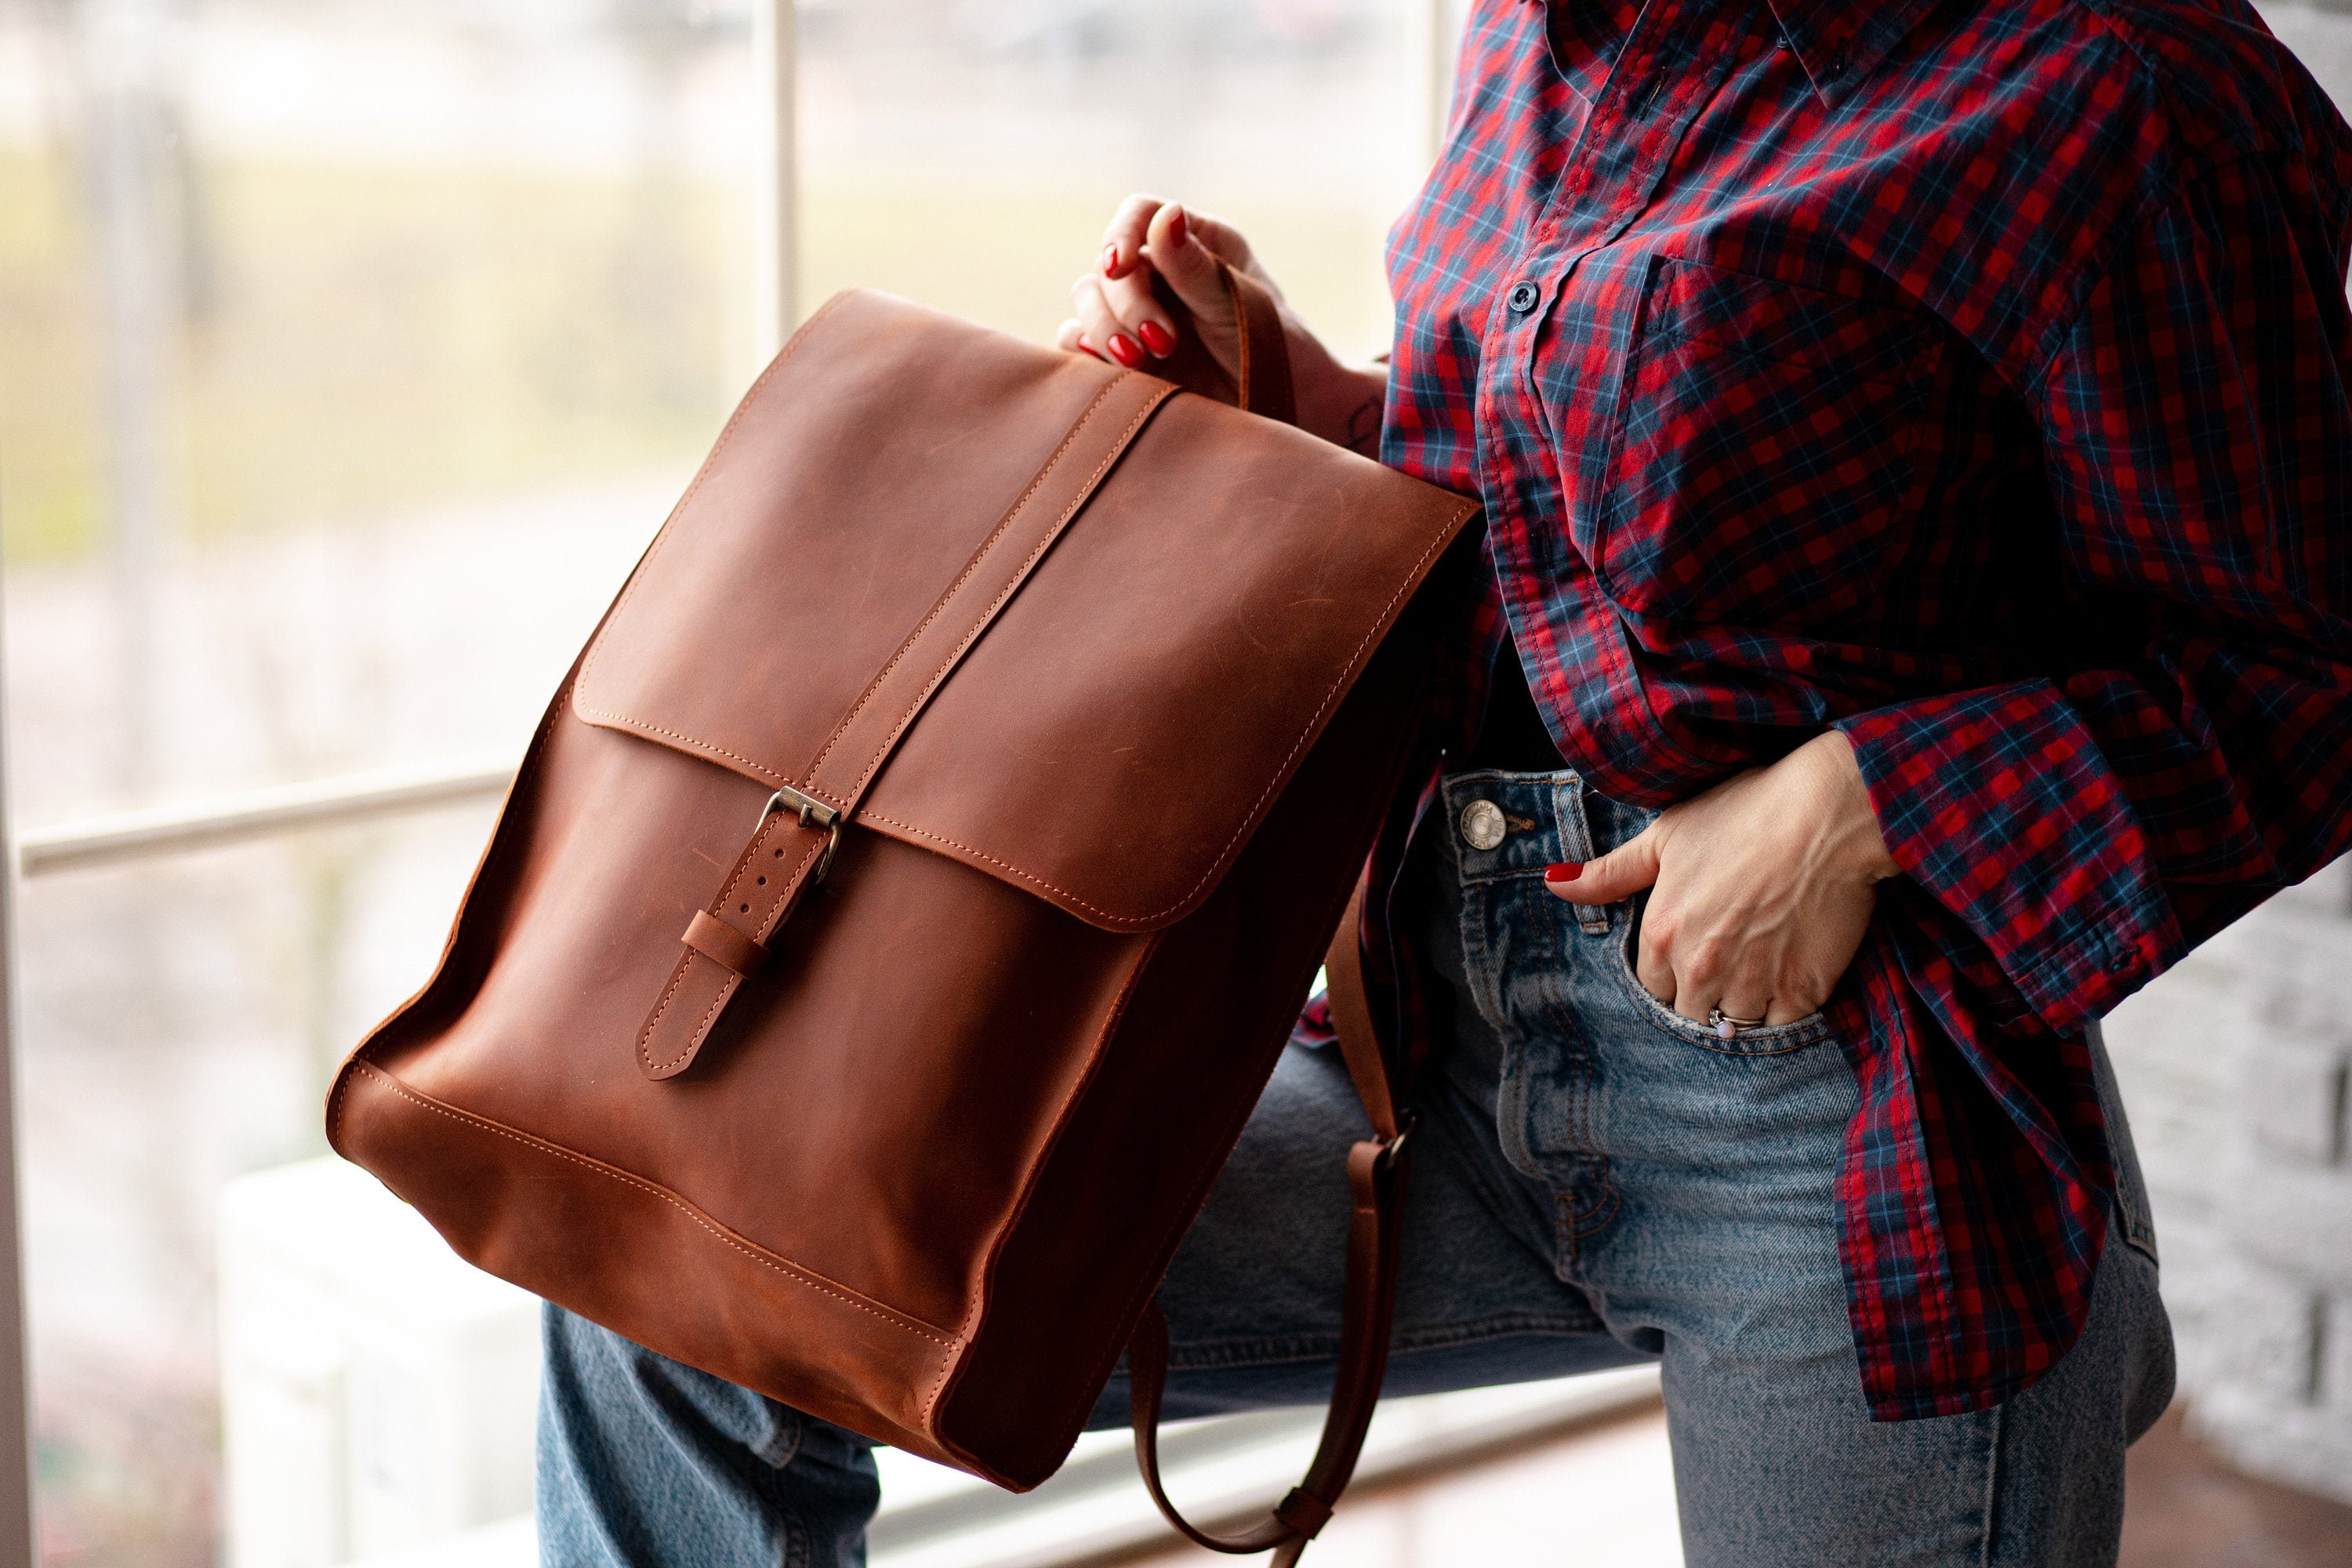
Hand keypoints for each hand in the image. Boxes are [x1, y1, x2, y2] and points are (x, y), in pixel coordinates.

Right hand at [1055, 194, 1386, 454]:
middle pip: (1109, 267)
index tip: (1118, 267)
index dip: (1121, 234)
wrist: (1287, 411)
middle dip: (1126, 306)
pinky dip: (1085, 354)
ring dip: (1103, 331)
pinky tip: (1115, 370)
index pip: (1140, 214)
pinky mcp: (1124, 355)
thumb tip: (1165, 216)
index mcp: (1197, 242)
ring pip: (1088, 303)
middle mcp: (1161, 271)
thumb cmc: (1275, 349)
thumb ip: (1196, 267)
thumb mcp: (1237, 306)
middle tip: (1162, 345)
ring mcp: (1139, 313)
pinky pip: (1079, 343)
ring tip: (1140, 364)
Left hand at [1545, 732, 1898, 1026]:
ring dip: (1743, 1003)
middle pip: (1689, 1010)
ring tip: (1763, 962)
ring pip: (1733, 1022)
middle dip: (1702, 991)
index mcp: (1661, 933)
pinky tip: (1791, 974)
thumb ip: (1609, 873)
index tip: (1696, 947)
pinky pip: (1780, 1026)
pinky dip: (1783, 1009)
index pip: (1651, 984)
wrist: (1827, 814)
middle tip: (1732, 955)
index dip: (1672, 969)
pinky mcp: (1801, 990)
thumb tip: (1554, 883)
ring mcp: (1751, 983)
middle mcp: (1699, 966)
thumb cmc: (1745, 813)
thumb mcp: (1665, 835)